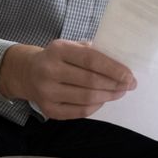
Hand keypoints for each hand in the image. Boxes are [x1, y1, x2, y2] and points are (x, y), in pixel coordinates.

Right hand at [0, 40, 133, 118]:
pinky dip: (95, 106)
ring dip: (108, 96)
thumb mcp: (69, 46)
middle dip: (115, 84)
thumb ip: (92, 52)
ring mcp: (47, 92)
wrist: (27, 73)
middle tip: (129, 85)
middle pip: (91, 81)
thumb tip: (121, 64)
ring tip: (119, 92)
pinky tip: (102, 100)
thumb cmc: (56, 58)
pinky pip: (79, 111)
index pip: (91, 60)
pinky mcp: (48, 109)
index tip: (130, 75)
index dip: (113, 69)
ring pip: (86, 98)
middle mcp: (49, 70)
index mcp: (57, 50)